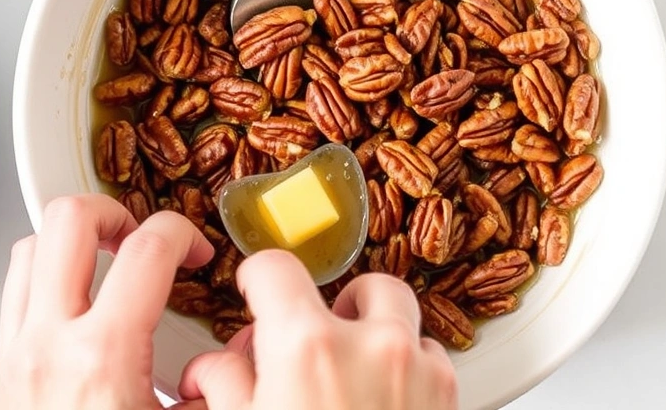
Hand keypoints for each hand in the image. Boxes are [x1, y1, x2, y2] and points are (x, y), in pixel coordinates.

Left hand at [0, 194, 212, 409]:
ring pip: (31, 246)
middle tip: (139, 235)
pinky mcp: (1, 367)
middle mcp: (51, 345)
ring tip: (107, 258)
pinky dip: (47, 274)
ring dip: (74, 240)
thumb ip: (223, 380)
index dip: (182, 233)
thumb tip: (244, 341)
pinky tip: (79, 297)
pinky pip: (14, 289)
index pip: (147, 251)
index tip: (195, 249)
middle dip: (114, 211)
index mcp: (105, 357)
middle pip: (68, 220)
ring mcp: (18, 352)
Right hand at [176, 250, 457, 409]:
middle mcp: (373, 346)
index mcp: (309, 347)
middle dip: (335, 303)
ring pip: (404, 320)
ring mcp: (420, 372)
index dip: (257, 278)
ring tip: (349, 374)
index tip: (257, 289)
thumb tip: (216, 370)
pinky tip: (380, 404)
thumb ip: (226, 387)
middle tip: (312, 336)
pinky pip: (431, 360)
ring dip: (376, 334)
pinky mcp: (449, 400)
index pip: (276, 269)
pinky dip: (408, 369)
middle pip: (361, 284)